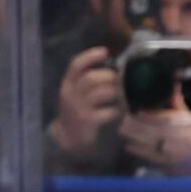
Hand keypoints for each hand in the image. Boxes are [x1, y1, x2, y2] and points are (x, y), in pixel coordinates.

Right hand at [50, 45, 122, 161]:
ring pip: (102, 93)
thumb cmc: (78, 111)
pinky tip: (120, 112)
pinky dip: (117, 110)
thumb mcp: (77, 93)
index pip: (76, 65)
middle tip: (119, 81)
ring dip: (116, 93)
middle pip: (91, 78)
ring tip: (122, 97)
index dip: (90, 56)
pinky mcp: (88, 122)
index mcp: (68, 84)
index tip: (105, 52)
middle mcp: (71, 94)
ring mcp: (79, 108)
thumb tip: (114, 66)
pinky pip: (108, 111)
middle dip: (109, 77)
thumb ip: (89, 81)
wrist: (69, 138)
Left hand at [122, 108, 190, 176]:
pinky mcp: (166, 165)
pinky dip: (135, 149)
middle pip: (149, 128)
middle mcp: (179, 139)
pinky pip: (145, 155)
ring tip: (124, 130)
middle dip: (134, 124)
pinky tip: (130, 145)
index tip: (135, 111)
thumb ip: (179, 106)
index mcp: (188, 126)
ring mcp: (172, 153)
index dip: (145, 114)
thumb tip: (172, 84)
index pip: (162, 117)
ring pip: (145, 142)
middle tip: (125, 120)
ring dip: (132, 136)